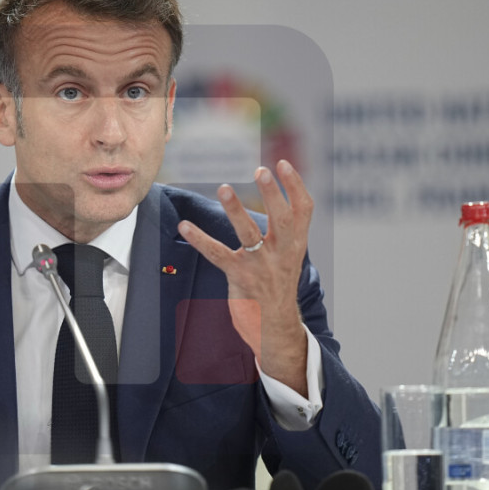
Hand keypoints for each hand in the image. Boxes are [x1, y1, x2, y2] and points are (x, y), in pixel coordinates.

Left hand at [178, 160, 312, 394]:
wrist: (276, 325)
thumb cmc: (278, 282)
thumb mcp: (290, 254)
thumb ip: (286, 228)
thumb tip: (278, 192)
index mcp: (296, 244)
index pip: (303, 211)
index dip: (294, 186)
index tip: (282, 164)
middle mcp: (282, 253)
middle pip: (281, 220)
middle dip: (272, 194)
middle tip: (261, 171)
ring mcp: (260, 267)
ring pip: (249, 235)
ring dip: (236, 210)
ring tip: (224, 187)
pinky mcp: (239, 277)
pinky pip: (217, 254)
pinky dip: (200, 239)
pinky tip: (185, 226)